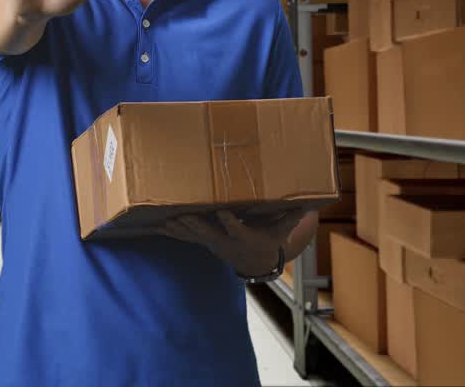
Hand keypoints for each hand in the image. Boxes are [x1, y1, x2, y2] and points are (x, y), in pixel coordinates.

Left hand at [161, 209, 305, 276]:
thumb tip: (307, 203)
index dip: (230, 222)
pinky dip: (171, 231)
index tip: (223, 212)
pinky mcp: (203, 240)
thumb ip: (291, 216)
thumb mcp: (282, 230)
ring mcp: (212, 242)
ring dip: (178, 229)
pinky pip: (185, 236)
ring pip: (192, 235)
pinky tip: (157, 225)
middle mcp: (226, 241)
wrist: (256, 261)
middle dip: (195, 225)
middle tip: (182, 215)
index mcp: (245, 237)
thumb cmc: (270, 239)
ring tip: (163, 220)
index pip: (238, 229)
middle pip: (208, 233)